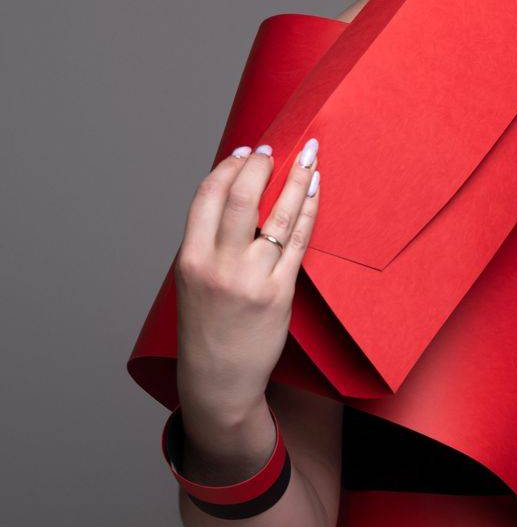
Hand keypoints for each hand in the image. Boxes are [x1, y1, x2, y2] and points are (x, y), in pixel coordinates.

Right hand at [174, 138, 321, 420]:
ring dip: (297, 179)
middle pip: (243, 198)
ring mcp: (253, 279)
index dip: (227, 167)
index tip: (243, 150)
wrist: (219, 378)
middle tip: (274, 148)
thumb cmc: (206, 326)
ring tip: (308, 155)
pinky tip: (315, 190)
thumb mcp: (192, 279)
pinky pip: (300, 241)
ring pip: (279, 215)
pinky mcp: (281, 293)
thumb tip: (234, 192)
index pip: (207, 197)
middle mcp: (220, 267)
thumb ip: (208, 240)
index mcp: (191, 260)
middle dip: (261, 164)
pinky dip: (310, 210)